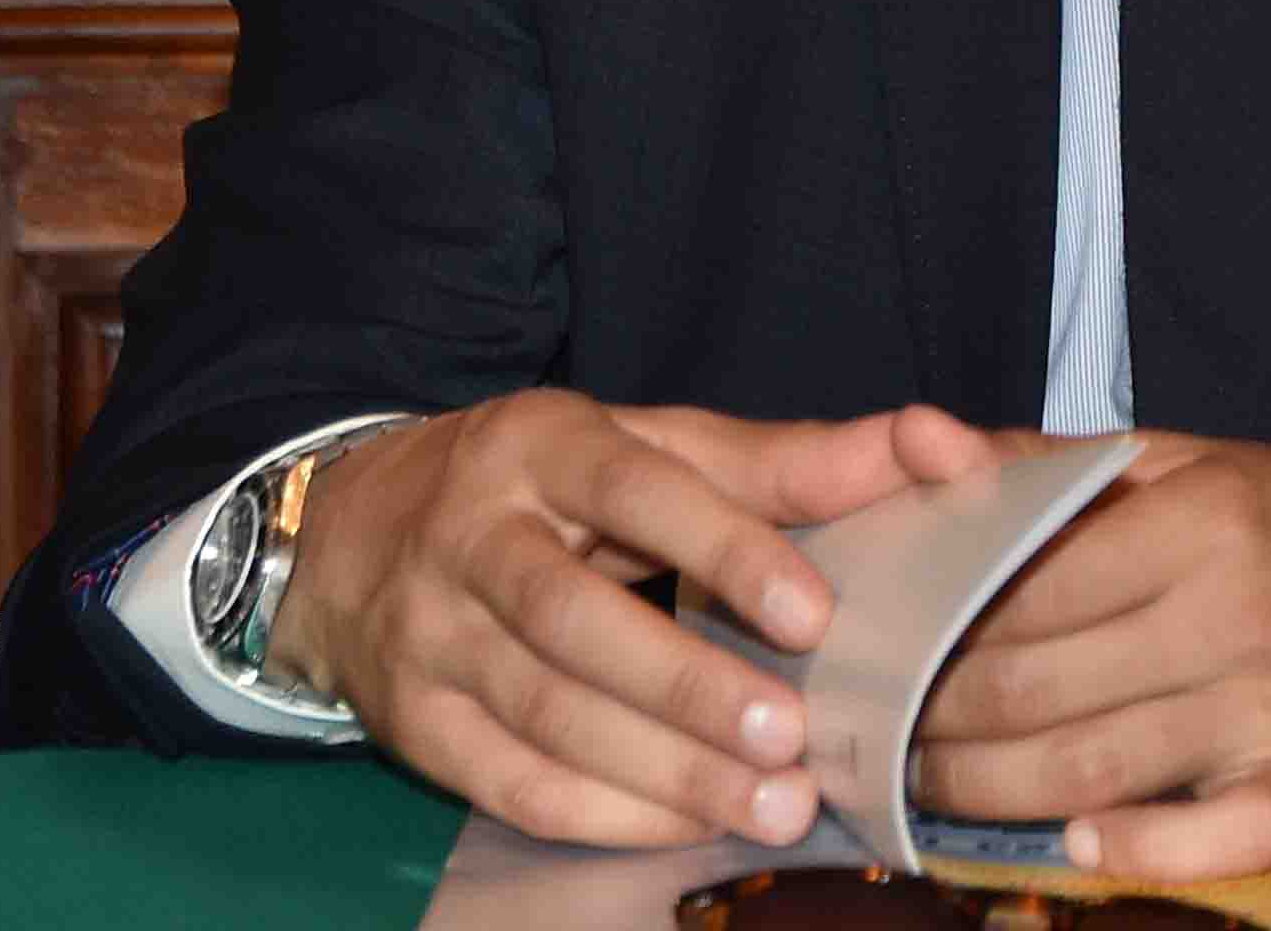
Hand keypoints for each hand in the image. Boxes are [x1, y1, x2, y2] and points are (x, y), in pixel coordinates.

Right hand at [271, 391, 994, 846]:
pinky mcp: (416, 724)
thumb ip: (778, 461)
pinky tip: (688, 825)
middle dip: (690, 689)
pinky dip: (606, 814)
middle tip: (794, 740)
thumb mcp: (649, 446)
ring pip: (547, 715)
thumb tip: (917, 445)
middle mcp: (473, 537)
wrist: (354, 535)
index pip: (637, 491)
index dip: (725, 550)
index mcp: (543, 446)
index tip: (815, 615)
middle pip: (577, 623)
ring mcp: (432, 637)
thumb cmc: (545, 488)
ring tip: (771, 802)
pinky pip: (511, 784)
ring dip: (663, 770)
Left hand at [909, 441, 1270, 881]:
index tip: (877, 641)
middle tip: (876, 725)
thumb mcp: (1184, 462)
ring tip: (922, 786)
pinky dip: (1142, 851)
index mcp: (1204, 520)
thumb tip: (926, 446)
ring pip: (1093, 769)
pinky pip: (1219, 838)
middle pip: (1039, 687)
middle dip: (936, 716)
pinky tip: (1077, 845)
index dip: (934, 622)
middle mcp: (1239, 615)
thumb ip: (1049, 464)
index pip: (1026, 585)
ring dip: (987, 791)